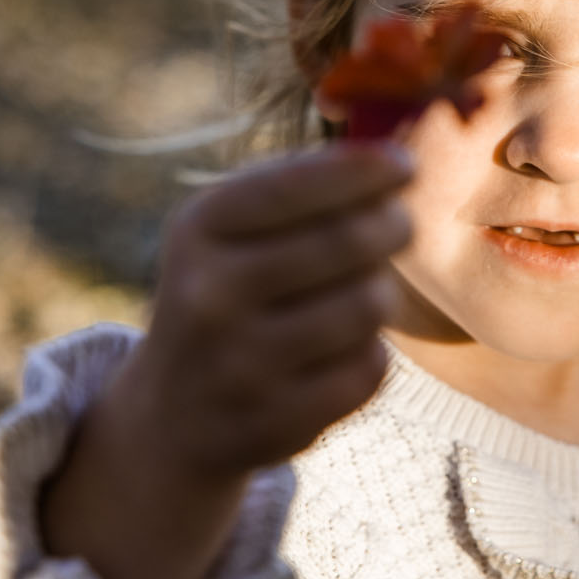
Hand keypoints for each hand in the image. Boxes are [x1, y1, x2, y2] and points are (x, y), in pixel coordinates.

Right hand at [40, 141, 411, 578]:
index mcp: (198, 231)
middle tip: (398, 223)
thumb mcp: (229, 228)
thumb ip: (300, 184)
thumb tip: (391, 156)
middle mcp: (210, 295)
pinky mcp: (277, 422)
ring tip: (365, 287)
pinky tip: (345, 347)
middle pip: (349, 242)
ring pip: (368, 305)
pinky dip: (371, 351)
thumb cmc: (225, 290)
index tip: (405, 164)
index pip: (297, 185)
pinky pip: (369, 367)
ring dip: (382, 291)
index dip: (365, 170)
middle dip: (392, 224)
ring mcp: (241, 364)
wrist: (173, 414)